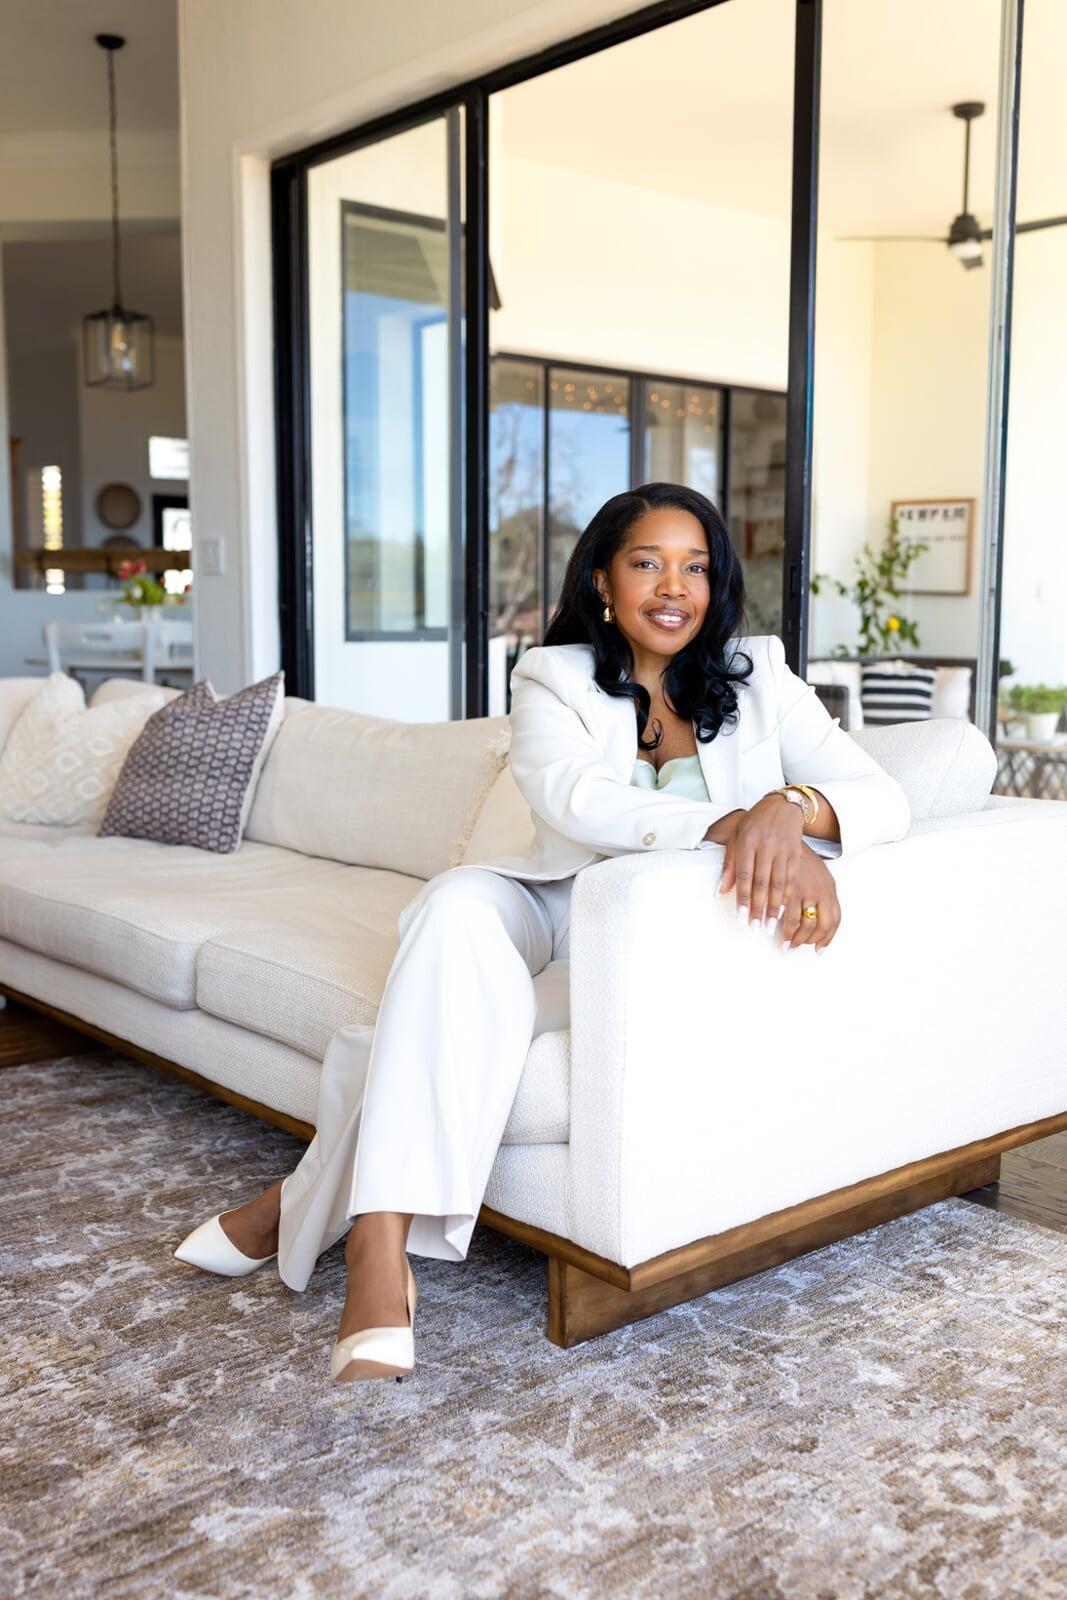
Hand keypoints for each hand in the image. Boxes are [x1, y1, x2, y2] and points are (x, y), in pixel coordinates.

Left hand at [717, 792, 806, 928]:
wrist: (782, 807)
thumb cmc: (754, 824)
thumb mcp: (737, 838)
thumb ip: (730, 864)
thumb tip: (722, 892)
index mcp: (746, 841)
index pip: (743, 875)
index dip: (742, 898)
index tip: (741, 917)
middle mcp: (765, 845)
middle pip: (761, 882)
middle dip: (758, 908)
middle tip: (756, 928)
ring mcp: (782, 849)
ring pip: (778, 883)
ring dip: (774, 907)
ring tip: (770, 926)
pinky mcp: (795, 853)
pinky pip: (791, 878)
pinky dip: (787, 896)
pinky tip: (784, 910)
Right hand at [780, 849, 840, 952]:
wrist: (784, 829)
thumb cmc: (800, 855)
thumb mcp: (817, 874)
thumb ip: (821, 895)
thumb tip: (823, 916)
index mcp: (829, 887)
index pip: (834, 920)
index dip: (827, 938)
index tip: (819, 951)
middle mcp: (820, 889)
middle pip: (820, 926)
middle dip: (808, 942)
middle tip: (796, 948)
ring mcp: (803, 888)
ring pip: (801, 923)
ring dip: (792, 937)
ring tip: (784, 944)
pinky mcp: (785, 886)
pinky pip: (784, 912)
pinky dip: (780, 925)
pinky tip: (773, 929)